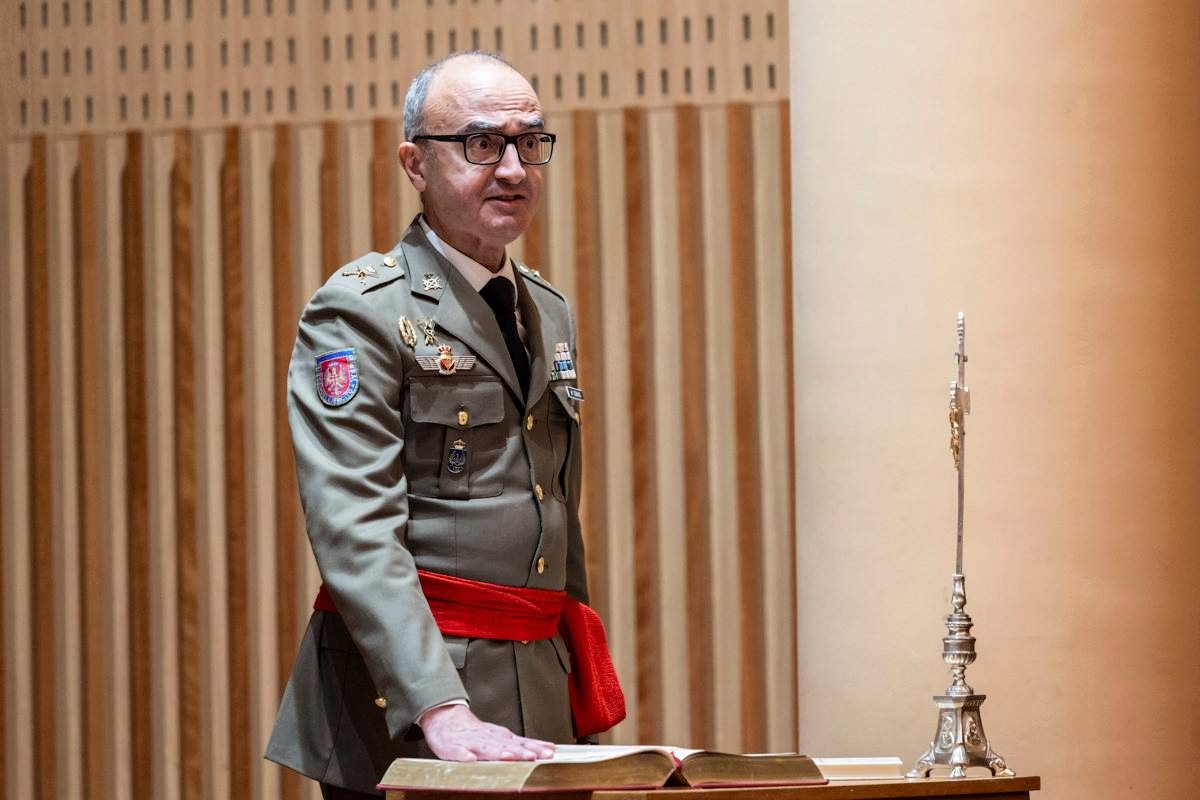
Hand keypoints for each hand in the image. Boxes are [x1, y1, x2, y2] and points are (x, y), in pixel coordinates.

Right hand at [420, 704, 555, 761]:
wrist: (444, 718)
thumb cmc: (474, 732)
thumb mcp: (500, 736)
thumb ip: (521, 744)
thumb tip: (548, 748)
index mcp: (500, 737)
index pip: (521, 743)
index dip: (535, 748)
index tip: (548, 752)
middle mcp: (488, 738)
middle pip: (506, 746)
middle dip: (520, 752)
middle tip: (533, 756)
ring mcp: (470, 742)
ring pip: (485, 748)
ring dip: (496, 752)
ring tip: (507, 757)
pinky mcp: (452, 747)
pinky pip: (457, 752)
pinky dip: (463, 755)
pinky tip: (469, 759)